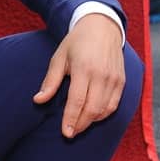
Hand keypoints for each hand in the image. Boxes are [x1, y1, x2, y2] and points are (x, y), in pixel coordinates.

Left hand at [33, 14, 124, 137]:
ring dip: (91, 121)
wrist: (102, 27)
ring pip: (104, 110)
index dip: (71, 119)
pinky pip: (114, 105)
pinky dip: (103, 114)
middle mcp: (102, 75)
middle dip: (80, 124)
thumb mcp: (59, 58)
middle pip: (92, 109)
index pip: (77, 101)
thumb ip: (50, 81)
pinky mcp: (122, 81)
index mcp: (84, 69)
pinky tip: (92, 116)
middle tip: (70, 132)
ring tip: (78, 125)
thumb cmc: (76, 43)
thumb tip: (38, 100)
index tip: (65, 133)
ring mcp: (114, 79)